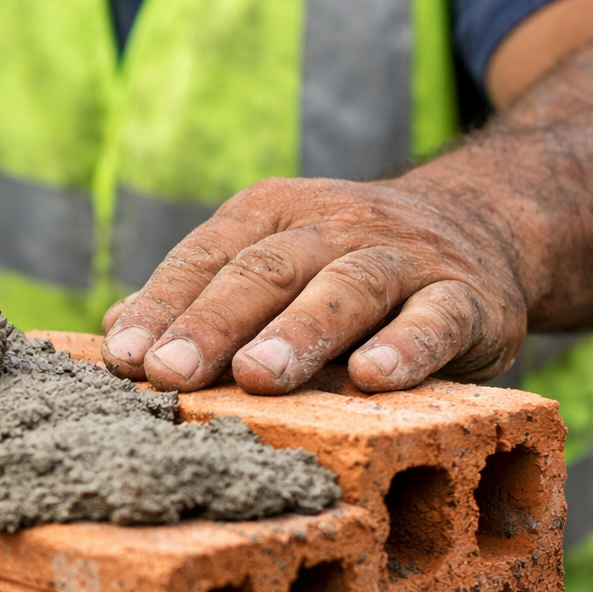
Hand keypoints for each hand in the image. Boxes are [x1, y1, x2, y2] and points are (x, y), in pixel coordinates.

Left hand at [99, 176, 528, 394]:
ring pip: (346, 288)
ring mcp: (403, 256)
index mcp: (269, 214)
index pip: (205, 258)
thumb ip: (198, 296)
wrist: (480, 227)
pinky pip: (436, 318)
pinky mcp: (467, 296)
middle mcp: (333, 224)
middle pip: (266, 271)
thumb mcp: (269, 261)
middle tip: (170, 373)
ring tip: (258, 377)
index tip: (124, 360)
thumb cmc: (341, 263)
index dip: (162, 306)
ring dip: (300, 333)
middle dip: (213, 323)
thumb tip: (112, 332)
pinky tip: (373, 377)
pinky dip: (407, 346)